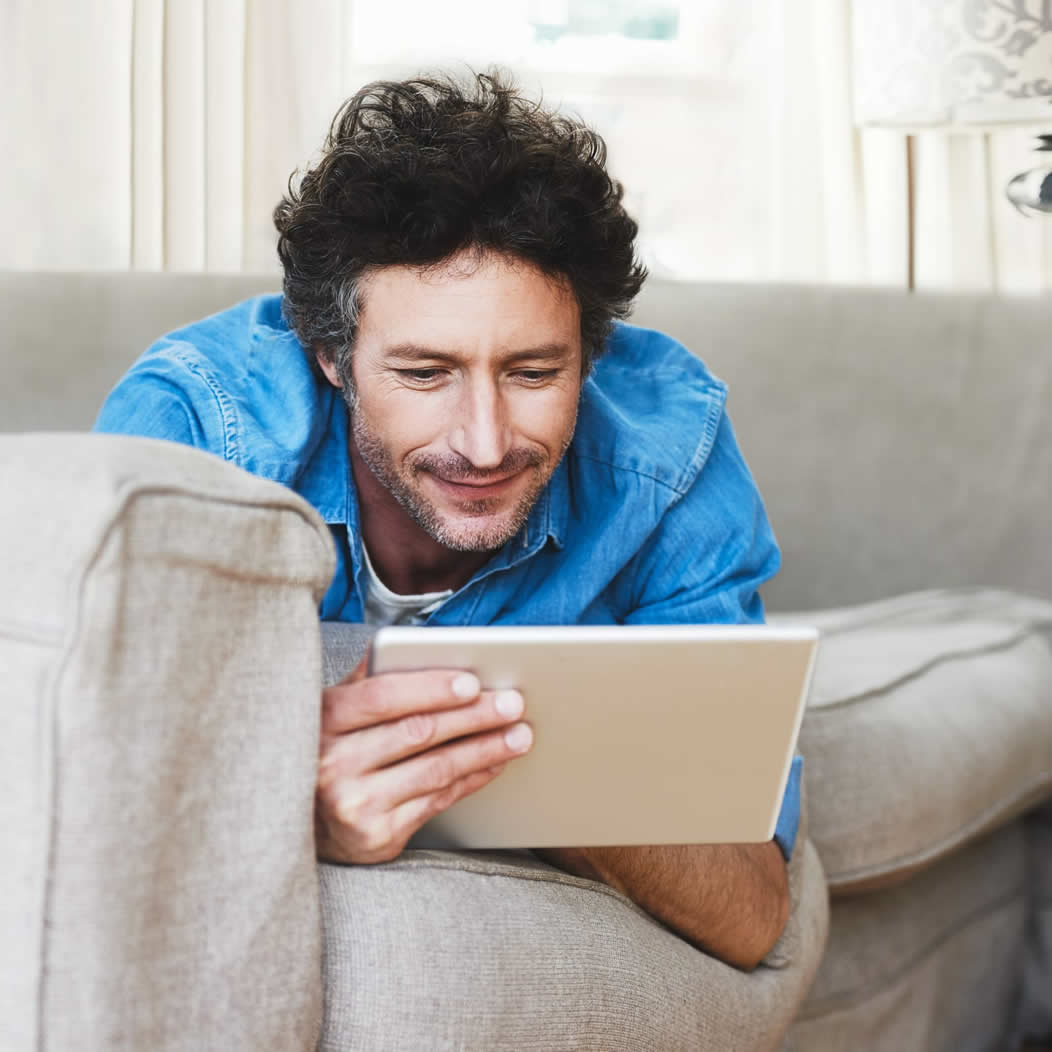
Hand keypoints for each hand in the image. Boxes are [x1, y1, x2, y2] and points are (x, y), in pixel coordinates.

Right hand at [316, 657, 532, 863]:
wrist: (299, 825)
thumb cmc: (327, 751)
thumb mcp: (333, 710)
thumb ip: (369, 679)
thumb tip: (413, 642)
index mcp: (324, 719)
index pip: (383, 696)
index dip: (432, 687)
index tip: (473, 681)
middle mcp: (333, 763)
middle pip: (418, 732)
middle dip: (474, 716)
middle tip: (513, 703)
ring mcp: (354, 803)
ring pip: (435, 769)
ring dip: (485, 749)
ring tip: (519, 734)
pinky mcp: (376, 836)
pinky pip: (437, 800)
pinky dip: (472, 779)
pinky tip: (495, 763)